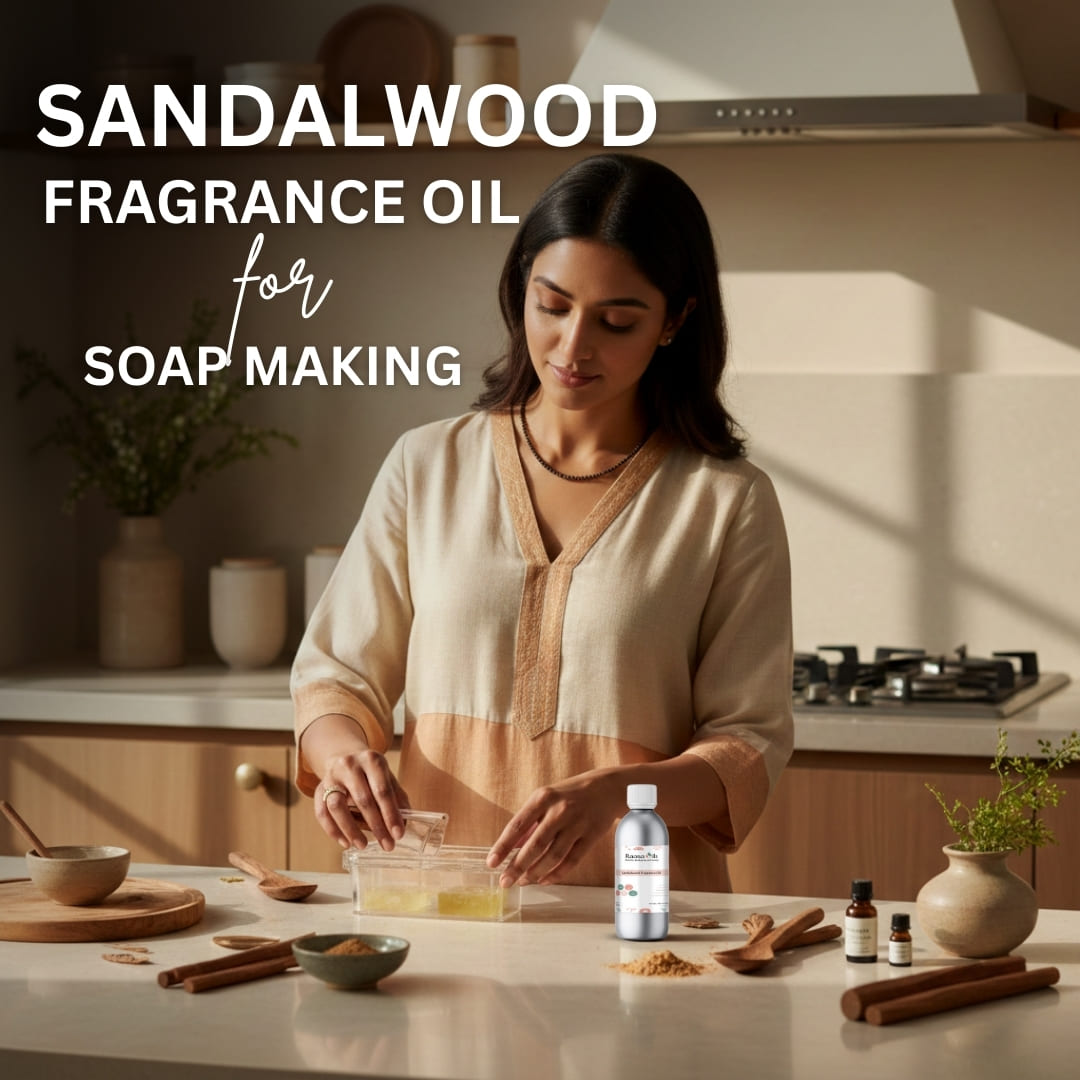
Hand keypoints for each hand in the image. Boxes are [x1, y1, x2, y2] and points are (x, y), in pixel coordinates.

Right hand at [316, 748, 410, 850]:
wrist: (345, 757)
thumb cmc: (371, 773)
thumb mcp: (387, 778)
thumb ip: (397, 798)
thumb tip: (404, 823)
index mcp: (371, 760)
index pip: (382, 790)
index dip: (391, 814)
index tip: (398, 834)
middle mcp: (349, 765)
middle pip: (362, 799)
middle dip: (377, 826)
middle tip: (387, 845)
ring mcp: (331, 776)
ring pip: (337, 806)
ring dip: (351, 830)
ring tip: (363, 845)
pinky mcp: (319, 788)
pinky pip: (322, 812)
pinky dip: (333, 830)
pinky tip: (346, 842)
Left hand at [486, 770, 621, 886]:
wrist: (606, 787)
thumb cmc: (570, 794)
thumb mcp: (545, 798)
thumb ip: (528, 822)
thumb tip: (510, 847)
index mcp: (543, 798)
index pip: (517, 825)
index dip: (503, 846)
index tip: (491, 863)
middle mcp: (560, 811)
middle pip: (535, 845)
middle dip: (517, 866)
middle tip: (505, 881)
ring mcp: (577, 824)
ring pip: (553, 856)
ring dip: (535, 872)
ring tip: (523, 881)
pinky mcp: (591, 836)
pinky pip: (571, 860)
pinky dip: (557, 873)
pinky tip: (545, 879)